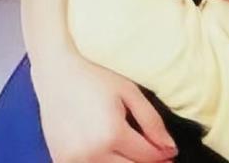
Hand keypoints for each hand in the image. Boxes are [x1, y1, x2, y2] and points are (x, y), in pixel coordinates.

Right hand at [32, 52, 176, 161]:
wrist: (56, 75)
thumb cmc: (94, 80)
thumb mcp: (130, 93)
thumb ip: (152, 122)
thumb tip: (170, 148)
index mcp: (112, 134)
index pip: (148, 156)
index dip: (164, 156)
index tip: (171, 153)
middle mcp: (92, 153)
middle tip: (160, 158)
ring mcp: (74, 160)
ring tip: (137, 154)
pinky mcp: (61, 161)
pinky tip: (114, 154)